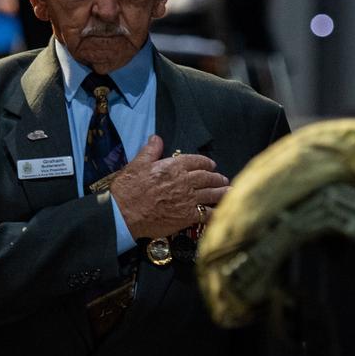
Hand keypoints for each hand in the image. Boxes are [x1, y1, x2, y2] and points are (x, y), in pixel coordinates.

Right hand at [107, 135, 229, 240]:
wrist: (125, 213)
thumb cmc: (129, 188)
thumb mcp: (137, 164)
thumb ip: (150, 151)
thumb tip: (157, 139)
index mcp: (173, 166)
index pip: (196, 161)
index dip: (206, 163)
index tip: (211, 165)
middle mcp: (185, 181)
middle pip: (207, 177)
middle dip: (217, 177)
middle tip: (222, 179)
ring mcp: (188, 200)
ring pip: (212, 194)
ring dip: (222, 192)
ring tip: (229, 192)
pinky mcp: (187, 216)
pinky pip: (207, 214)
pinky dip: (217, 212)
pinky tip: (222, 212)